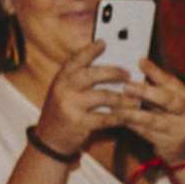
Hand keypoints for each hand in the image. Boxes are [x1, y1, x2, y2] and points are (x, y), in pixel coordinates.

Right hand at [34, 41, 131, 160]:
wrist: (49, 140)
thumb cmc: (62, 112)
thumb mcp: (64, 91)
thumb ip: (78, 79)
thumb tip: (106, 65)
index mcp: (61, 78)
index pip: (76, 59)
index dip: (90, 50)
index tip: (104, 43)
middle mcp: (64, 89)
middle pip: (93, 74)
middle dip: (114, 73)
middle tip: (128, 74)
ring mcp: (71, 105)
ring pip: (103, 96)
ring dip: (122, 97)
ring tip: (135, 99)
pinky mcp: (79, 123)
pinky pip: (105, 118)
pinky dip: (119, 117)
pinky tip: (128, 116)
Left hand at [123, 59, 184, 168]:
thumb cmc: (175, 116)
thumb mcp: (174, 99)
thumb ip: (159, 86)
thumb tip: (139, 65)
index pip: (171, 82)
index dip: (156, 71)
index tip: (140, 61)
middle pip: (166, 100)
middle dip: (145, 92)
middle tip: (126, 86)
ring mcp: (177, 129)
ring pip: (152, 119)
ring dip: (132, 113)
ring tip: (116, 106)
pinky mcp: (166, 143)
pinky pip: (145, 132)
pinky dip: (131, 124)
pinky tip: (119, 118)